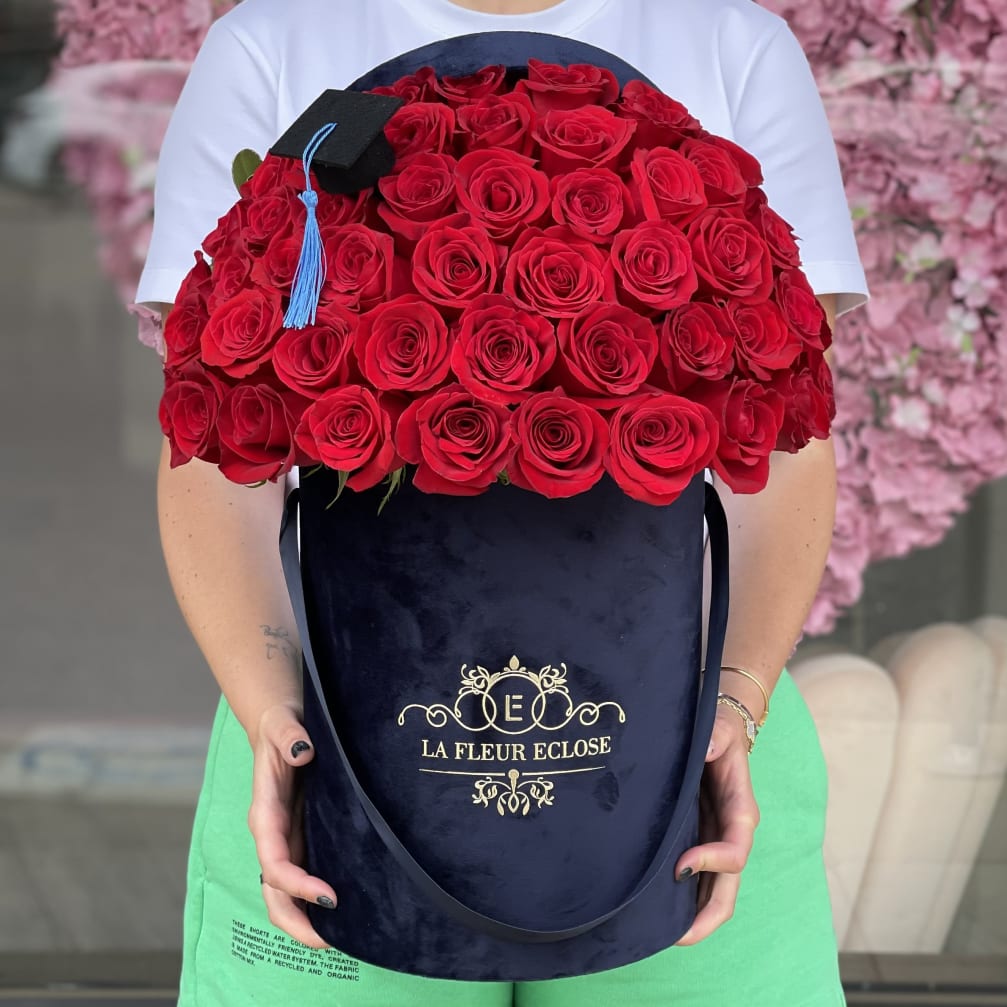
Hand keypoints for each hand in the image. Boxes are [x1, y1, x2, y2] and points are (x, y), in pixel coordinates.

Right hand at [248, 703, 336, 948]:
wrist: (280, 725)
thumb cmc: (283, 726)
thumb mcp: (285, 724)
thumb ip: (290, 735)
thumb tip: (302, 750)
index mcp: (265, 814)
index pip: (274, 862)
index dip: (298, 884)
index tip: (329, 897)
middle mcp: (272, 834)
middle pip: (274, 893)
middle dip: (296, 921)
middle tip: (332, 942)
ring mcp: (285, 839)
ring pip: (284, 894)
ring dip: (304, 919)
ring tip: (338, 939)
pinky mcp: (299, 837)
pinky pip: (301, 878)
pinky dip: (313, 901)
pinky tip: (341, 911)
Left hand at [674, 704, 759, 944]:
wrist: (717, 733)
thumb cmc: (717, 731)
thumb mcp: (718, 730)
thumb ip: (716, 738)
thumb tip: (710, 746)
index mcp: (740, 810)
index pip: (735, 849)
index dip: (713, 862)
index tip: (680, 866)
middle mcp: (730, 834)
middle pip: (728, 888)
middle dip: (707, 916)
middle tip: (677, 936)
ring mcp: (714, 842)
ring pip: (713, 892)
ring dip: (693, 916)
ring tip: (662, 935)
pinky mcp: (698, 842)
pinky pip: (697, 880)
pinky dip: (683, 901)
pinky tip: (659, 916)